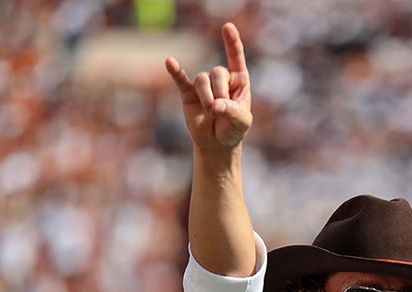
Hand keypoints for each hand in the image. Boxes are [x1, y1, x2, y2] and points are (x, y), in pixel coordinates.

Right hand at [165, 22, 251, 151]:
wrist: (216, 144)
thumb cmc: (233, 130)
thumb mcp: (242, 124)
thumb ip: (234, 113)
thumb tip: (217, 106)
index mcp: (238, 80)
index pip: (236, 57)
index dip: (232, 42)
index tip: (227, 27)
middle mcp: (221, 79)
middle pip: (217, 72)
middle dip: (220, 92)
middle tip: (221, 110)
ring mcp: (204, 85)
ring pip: (202, 79)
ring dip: (206, 97)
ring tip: (211, 112)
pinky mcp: (188, 93)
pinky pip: (180, 80)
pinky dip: (175, 71)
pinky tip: (170, 62)